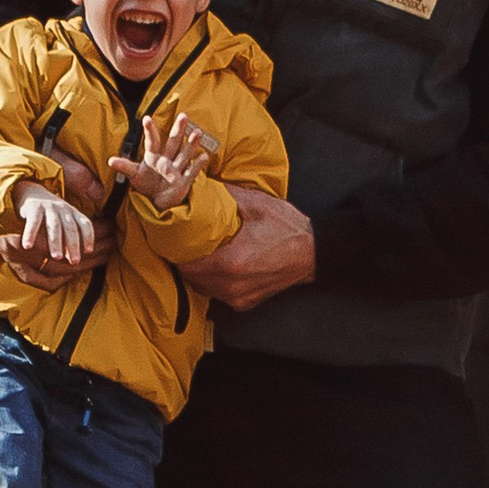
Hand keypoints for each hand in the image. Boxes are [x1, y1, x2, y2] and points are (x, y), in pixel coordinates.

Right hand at [8, 178, 96, 272]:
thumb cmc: (50, 214)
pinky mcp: (33, 207)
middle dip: (73, 245)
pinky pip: (33, 222)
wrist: (30, 191)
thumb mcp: (63, 220)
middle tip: (75, 262)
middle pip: (71, 228)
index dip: (88, 237)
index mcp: (73, 213)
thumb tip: (74, 262)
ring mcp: (48, 207)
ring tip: (57, 258)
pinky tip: (28, 247)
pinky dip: (30, 234)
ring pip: (54, 226)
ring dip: (56, 242)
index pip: (85, 224)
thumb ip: (69, 236)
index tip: (89, 251)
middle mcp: (63, 209)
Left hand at [109, 110, 216, 218]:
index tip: (146, 118)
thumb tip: (109, 160)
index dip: (149, 130)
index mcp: (153, 156)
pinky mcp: (184, 180)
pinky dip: (198, 164)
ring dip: (191, 144)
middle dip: (178, 130)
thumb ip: (124, 167)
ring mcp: (177, 168)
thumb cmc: (147, 183)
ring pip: (185, 154)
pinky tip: (204, 156)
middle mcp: (167, 159)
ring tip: (197, 132)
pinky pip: (192, 171)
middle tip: (183, 115)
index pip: (152, 141)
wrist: (159, 200)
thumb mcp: (134, 175)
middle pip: (173, 142)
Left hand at [176, 185, 315, 309]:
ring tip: (200, 252)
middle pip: (190, 277)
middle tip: (184, 241)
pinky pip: (217, 293)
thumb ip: (225, 194)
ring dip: (198, 271)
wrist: (313, 253)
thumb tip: (200, 184)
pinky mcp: (245, 303)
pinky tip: (218, 264)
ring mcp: (238, 297)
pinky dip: (213, 281)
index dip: (176, 249)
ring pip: (202, 287)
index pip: (186, 263)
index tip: (174, 236)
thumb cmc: (288, 228)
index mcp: (231, 262)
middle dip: (184, 259)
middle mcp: (232, 285)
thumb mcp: (256, 204)